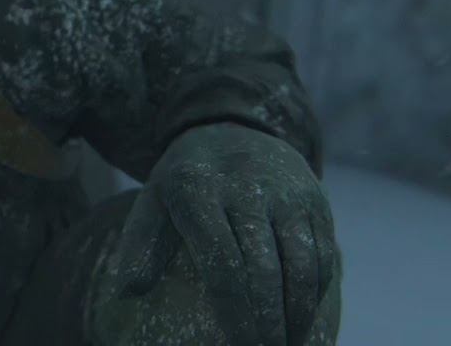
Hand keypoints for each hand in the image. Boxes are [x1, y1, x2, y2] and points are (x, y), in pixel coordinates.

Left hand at [107, 123, 338, 345]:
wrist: (232, 127)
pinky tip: (304, 318)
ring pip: (301, 264)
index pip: (221, 262)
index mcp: (196, 189)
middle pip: (264, 269)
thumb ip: (140, 246)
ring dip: (298, 314)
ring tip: (287, 344)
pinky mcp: (314, 198)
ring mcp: (285, 192)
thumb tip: (128, 292)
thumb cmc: (185, 180)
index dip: (234, 312)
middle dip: (267, 322)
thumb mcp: (153, 201)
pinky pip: (322, 253)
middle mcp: (245, 186)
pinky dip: (316, 292)